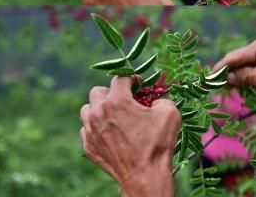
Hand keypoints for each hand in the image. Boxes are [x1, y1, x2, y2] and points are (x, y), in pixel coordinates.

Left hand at [80, 76, 179, 196]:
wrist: (144, 177)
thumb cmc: (157, 145)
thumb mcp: (169, 114)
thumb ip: (161, 99)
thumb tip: (156, 99)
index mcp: (116, 101)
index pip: (120, 78)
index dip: (131, 78)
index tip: (138, 84)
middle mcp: (98, 112)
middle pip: (97, 91)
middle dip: (111, 92)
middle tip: (124, 101)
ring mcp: (90, 130)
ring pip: (87, 109)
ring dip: (98, 109)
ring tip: (112, 116)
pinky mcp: (88, 145)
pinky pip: (87, 129)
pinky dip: (95, 128)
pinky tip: (109, 134)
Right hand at [212, 39, 255, 92]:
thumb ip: (243, 77)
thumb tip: (226, 78)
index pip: (232, 58)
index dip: (219, 68)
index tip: (208, 78)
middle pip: (234, 59)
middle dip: (224, 72)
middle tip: (214, 85)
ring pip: (240, 63)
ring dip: (232, 74)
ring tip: (224, 86)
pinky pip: (247, 65)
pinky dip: (241, 74)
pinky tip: (237, 82)